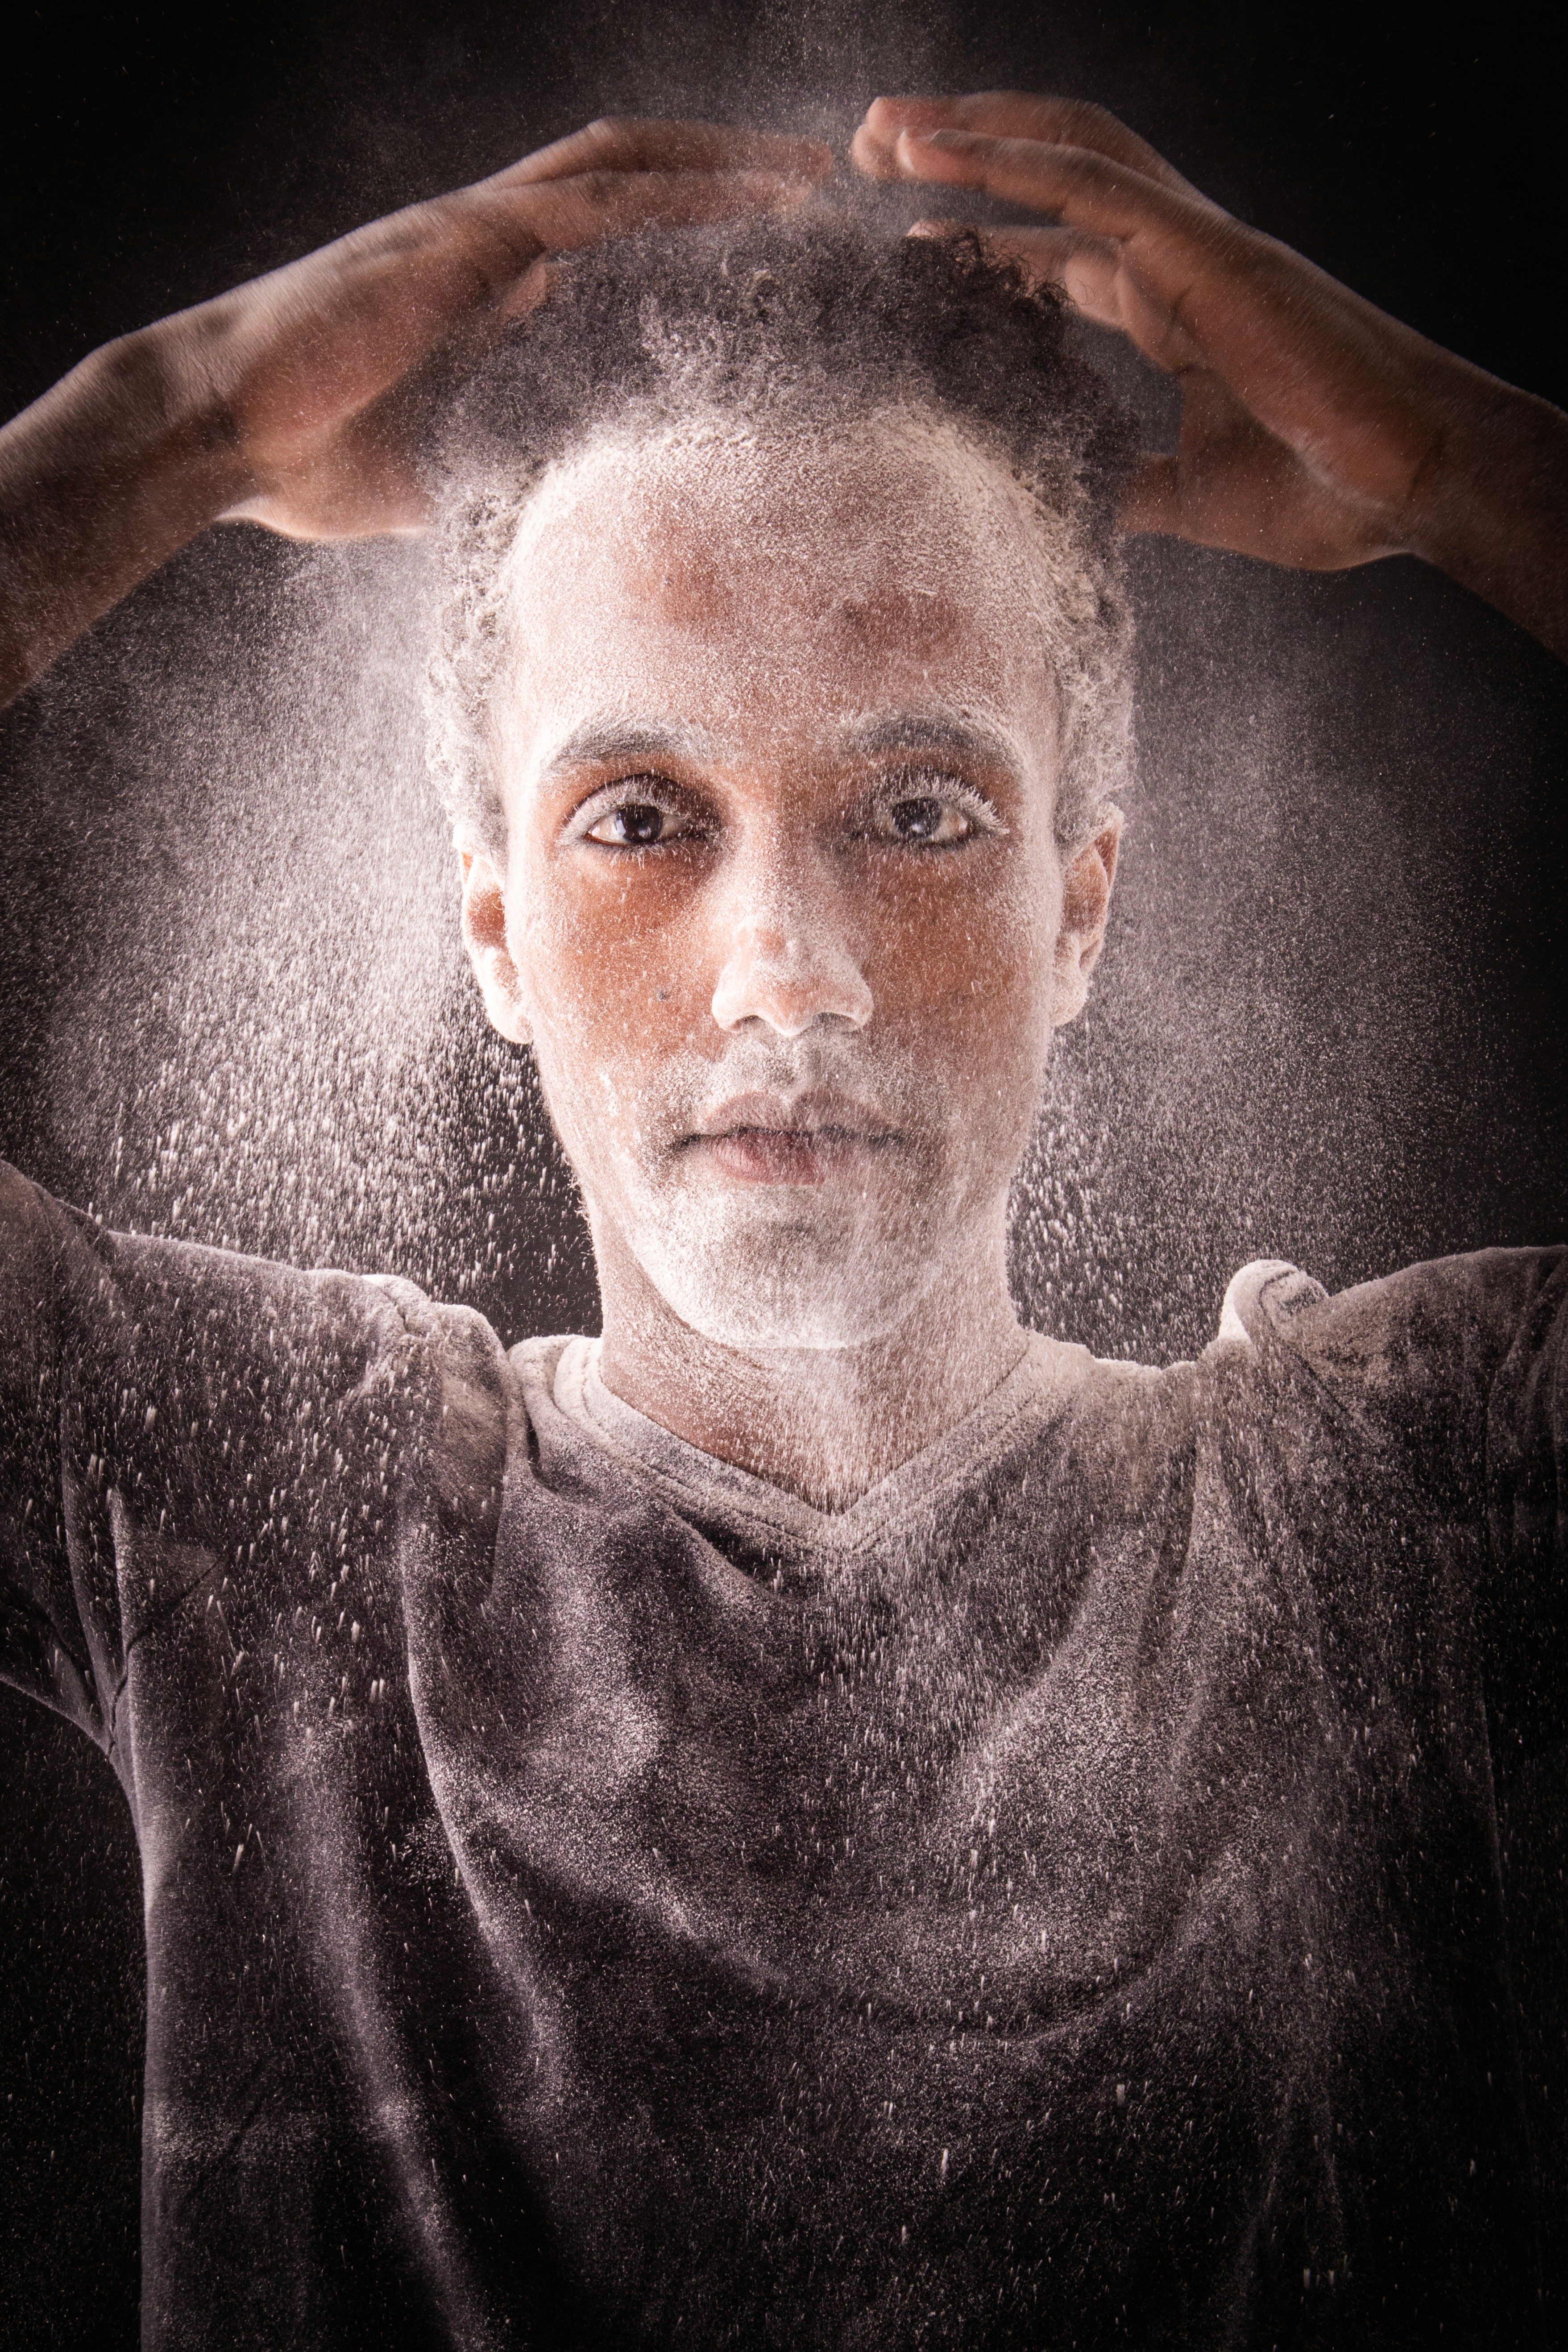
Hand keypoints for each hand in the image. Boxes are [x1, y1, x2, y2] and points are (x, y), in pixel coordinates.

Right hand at [197, 118, 829, 538]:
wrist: (224, 432)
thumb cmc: (312, 459)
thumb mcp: (443, 463)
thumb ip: (503, 446)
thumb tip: (566, 474)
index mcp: (482, 283)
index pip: (602, 228)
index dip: (680, 219)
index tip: (758, 240)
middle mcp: (487, 239)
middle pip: (625, 171)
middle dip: (720, 166)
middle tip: (809, 178)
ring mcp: (475, 232)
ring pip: (623, 164)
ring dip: (719, 162)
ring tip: (805, 171)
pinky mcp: (467, 243)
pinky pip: (595, 203)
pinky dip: (679, 194)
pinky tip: (747, 200)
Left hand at [852, 93, 1559, 589]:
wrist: (1403, 484)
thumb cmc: (1323, 490)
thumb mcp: (1189, 497)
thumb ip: (1123, 483)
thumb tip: (1059, 498)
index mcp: (1176, 306)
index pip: (1064, 249)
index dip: (986, 237)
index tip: (914, 245)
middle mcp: (1177, 257)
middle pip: (1054, 168)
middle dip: (965, 147)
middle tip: (872, 144)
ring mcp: (1191, 244)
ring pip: (1066, 147)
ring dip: (973, 128)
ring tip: (885, 126)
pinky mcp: (1203, 249)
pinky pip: (1093, 182)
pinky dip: (1010, 161)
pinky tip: (935, 152)